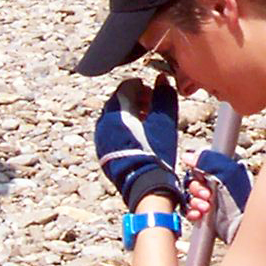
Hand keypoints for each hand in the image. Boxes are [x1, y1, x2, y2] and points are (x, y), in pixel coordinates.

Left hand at [95, 78, 182, 210]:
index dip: (143, 86)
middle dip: (134, 99)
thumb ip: (164, 97)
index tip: (154, 93)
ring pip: (112, 115)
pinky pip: (109, 131)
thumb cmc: (156, 155)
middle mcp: (104, 122)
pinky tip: (137, 136)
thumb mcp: (164, 123)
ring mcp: (101, 138)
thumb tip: (162, 80)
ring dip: (128, 113)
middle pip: (118, 100)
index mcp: (117, 112)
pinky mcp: (102, 150)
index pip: (126, 87)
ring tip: (145, 122)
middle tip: (151, 106)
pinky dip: (121, 127)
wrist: (144, 185)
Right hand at [186, 149, 253, 242]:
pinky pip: (192, 211)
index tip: (202, 177)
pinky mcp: (208, 215)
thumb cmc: (240, 199)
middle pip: (195, 182)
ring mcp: (213, 201)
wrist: (242, 225)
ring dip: (196, 202)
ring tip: (206, 207)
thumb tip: (187, 156)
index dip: (198, 173)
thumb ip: (206, 161)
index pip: (201, 167)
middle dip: (198, 189)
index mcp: (224, 171)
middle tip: (207, 195)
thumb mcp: (225, 173)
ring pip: (192, 197)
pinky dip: (193, 213)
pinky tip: (199, 214)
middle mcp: (218, 185)